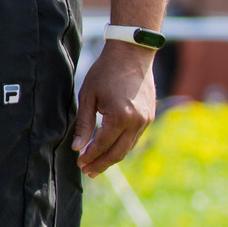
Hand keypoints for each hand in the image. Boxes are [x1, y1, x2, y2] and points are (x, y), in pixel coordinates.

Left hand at [72, 44, 156, 176]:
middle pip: (118, 153)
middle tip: (88, 172)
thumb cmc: (106, 71)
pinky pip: (134, 138)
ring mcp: (146, 120)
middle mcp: (137, 122)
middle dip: (102, 164)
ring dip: (112, 158)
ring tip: (96, 166)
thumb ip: (84, 124)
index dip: (90, 156)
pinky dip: (121, 146)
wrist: (132, 54)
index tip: (79, 163)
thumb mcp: (88, 96)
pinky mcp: (149, 117)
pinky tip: (110, 150)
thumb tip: (78, 148)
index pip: (103, 145)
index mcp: (120, 117)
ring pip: (127, 148)